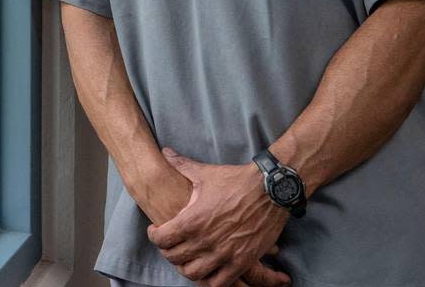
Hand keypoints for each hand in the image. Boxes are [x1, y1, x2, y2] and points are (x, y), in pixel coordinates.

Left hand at [146, 147, 291, 286]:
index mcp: (192, 220)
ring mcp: (224, 253)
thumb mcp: (204, 173)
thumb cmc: (236, 180)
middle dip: (168, 252)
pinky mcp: (242, 261)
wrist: (270, 189)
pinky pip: (220, 283)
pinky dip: (211, 280)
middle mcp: (205, 240)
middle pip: (174, 258)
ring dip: (187, 268)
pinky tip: (209, 270)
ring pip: (194, 274)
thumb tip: (166, 152)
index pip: (161, 239)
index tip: (156, 231)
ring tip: (188, 259)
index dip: (154, 236)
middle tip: (171, 245)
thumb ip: (181, 165)